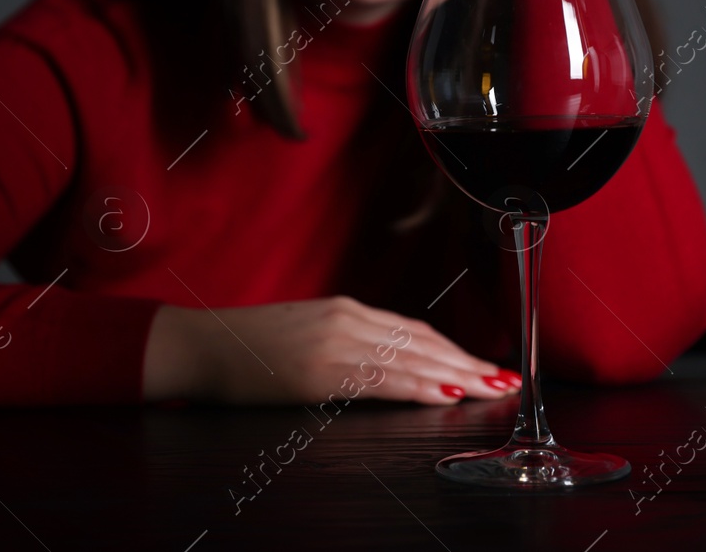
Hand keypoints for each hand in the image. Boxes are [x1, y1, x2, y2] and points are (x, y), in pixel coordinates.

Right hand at [143, 296, 520, 405]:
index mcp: (344, 310)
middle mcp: (346, 319)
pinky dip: (418, 387)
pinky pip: (381, 379)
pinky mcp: (321, 371)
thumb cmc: (247, 347)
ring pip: (410, 360)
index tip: (484, 364)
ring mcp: (335, 343)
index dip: (454, 349)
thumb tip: (384, 362)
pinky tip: (443, 394)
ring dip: (455, 376)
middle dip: (467, 363)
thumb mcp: (304, 333)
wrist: (200, 345)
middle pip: (422, 343)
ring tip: (489, 389)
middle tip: (505, 379)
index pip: (414, 331)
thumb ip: (345, 342)